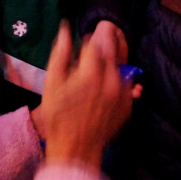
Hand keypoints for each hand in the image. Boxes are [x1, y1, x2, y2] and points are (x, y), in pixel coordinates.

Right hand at [37, 20, 140, 170]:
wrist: (76, 149)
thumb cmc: (58, 115)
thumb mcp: (52, 82)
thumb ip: (60, 53)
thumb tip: (65, 30)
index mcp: (91, 72)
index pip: (95, 42)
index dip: (87, 41)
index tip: (81, 48)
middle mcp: (112, 79)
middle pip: (111, 52)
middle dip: (101, 49)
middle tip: (90, 57)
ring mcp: (123, 94)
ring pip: (119, 68)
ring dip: (109, 65)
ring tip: (94, 76)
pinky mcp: (128, 105)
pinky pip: (125, 85)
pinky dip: (116, 82)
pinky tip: (103, 90)